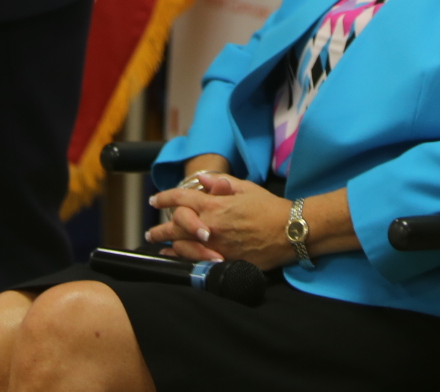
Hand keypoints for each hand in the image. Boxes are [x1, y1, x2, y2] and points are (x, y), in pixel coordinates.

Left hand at [148, 172, 295, 270]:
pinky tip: (175, 258)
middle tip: (151, 232)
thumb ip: (221, 183)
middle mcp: (210, 226)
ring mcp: (216, 245)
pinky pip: (195, 261)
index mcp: (215, 205)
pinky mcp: (224, 261)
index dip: (164, 198)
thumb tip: (201, 179)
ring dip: (167, 244)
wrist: (289, 231)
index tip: (154, 200)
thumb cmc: (269, 207)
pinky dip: (182, 259)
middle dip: (160, 228)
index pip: (181, 199)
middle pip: (175, 225)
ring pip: (182, 246)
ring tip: (159, 245)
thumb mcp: (245, 188)